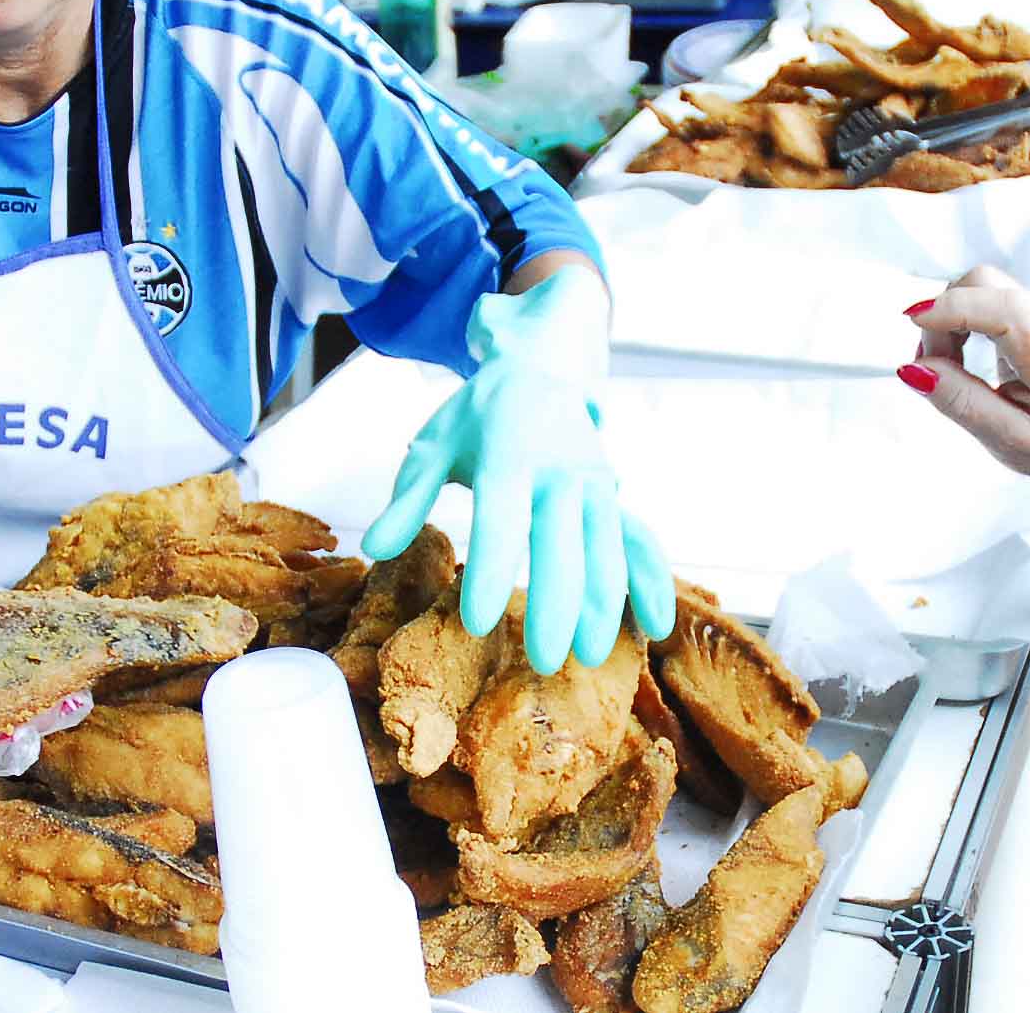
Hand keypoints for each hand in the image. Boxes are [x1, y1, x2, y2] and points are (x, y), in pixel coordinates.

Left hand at [362, 266, 675, 673]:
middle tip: (545, 661)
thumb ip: (408, 497)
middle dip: (558, 602)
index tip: (479, 621)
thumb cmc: (476, 416)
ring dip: (603, 602)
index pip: (501, 516)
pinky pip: (639, 538)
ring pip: (605, 547)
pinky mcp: (612, 495)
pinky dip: (651, 579)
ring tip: (589, 657)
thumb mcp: (433, 443)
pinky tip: (654, 625)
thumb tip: (374, 547)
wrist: (539, 368)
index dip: (491, 568)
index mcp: (508, 452)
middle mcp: (559, 469)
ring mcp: (593, 482)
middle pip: (561, 541)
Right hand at [899, 266, 1029, 499]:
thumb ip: (960, 402)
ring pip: (980, 287)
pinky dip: (960, 318)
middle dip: (944, 315)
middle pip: (984, 284)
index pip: (1003, 311)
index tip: (915, 322)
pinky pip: (985, 297)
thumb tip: (915, 369)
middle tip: (933, 363)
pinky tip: (960, 352)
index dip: (954, 309)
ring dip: (950, 317)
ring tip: (948, 364)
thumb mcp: (1006, 438)